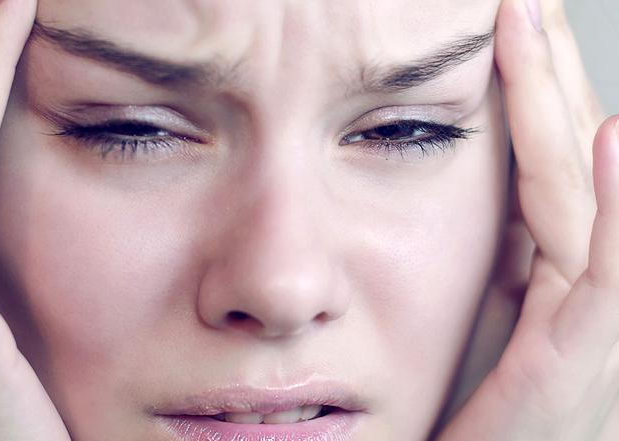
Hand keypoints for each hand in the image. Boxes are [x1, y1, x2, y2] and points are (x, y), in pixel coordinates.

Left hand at [436, 0, 618, 439]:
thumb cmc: (488, 427)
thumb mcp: (495, 331)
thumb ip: (506, 270)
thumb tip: (500, 215)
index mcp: (560, 277)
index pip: (550, 162)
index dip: (537, 91)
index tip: (514, 26)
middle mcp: (591, 286)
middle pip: (573, 157)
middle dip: (551, 72)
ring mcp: (599, 322)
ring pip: (586, 191)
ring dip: (563, 102)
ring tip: (538, 22)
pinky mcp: (584, 362)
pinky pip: (609, 270)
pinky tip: (618, 133)